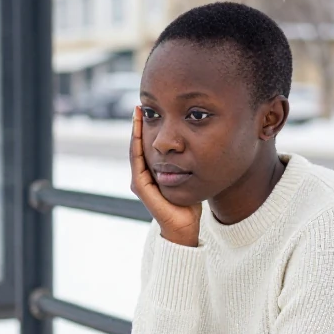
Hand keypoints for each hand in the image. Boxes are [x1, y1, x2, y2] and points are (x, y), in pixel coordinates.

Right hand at [130, 106, 201, 246]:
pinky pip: (137, 160)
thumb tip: (198, 148)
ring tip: (138, 112)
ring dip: (135, 130)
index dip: (147, 129)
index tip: (150, 111)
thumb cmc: (189, 205)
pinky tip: (139, 130)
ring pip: (135, 149)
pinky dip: (137, 143)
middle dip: (138, 125)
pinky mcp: (140, 186)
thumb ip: (188, 165)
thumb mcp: (189, 178)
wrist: (184, 227)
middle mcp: (142, 177)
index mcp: (152, 175)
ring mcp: (139, 181)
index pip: (147, 146)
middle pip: (138, 145)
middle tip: (140, 105)